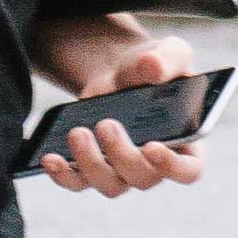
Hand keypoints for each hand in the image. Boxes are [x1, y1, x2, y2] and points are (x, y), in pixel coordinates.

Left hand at [40, 37, 204, 198]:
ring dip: (90, 164)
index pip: (188, 170)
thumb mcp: (168, 52)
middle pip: (143, 179)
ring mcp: (123, 172)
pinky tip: (49, 156)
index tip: (152, 146)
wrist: (119, 72)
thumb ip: (167, 58)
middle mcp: (156, 165)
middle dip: (122, 155)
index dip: (172, 166)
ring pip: (110, 185)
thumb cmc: (152, 66)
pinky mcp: (92, 169)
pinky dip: (62, 173)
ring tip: (76, 132)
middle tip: (105, 124)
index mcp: (187, 143)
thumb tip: (151, 66)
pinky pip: (78, 183)